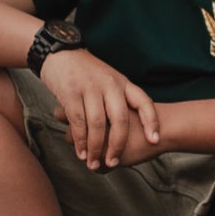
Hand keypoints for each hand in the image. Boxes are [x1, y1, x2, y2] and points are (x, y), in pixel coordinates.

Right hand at [43, 47, 163, 169]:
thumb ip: (120, 99)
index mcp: (122, 83)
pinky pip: (78, 121)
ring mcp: (89, 88)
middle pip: (119, 119)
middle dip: (117, 144)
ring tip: (92, 163)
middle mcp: (109, 84)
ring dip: (95, 147)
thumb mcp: (110, 80)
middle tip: (113, 162)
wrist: (60, 53)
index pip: (143, 102)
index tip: (154, 141)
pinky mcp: (70, 93)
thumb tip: (133, 127)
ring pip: (97, 124)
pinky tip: (81, 152)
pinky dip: (80, 140)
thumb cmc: (87, 72)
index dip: (151, 122)